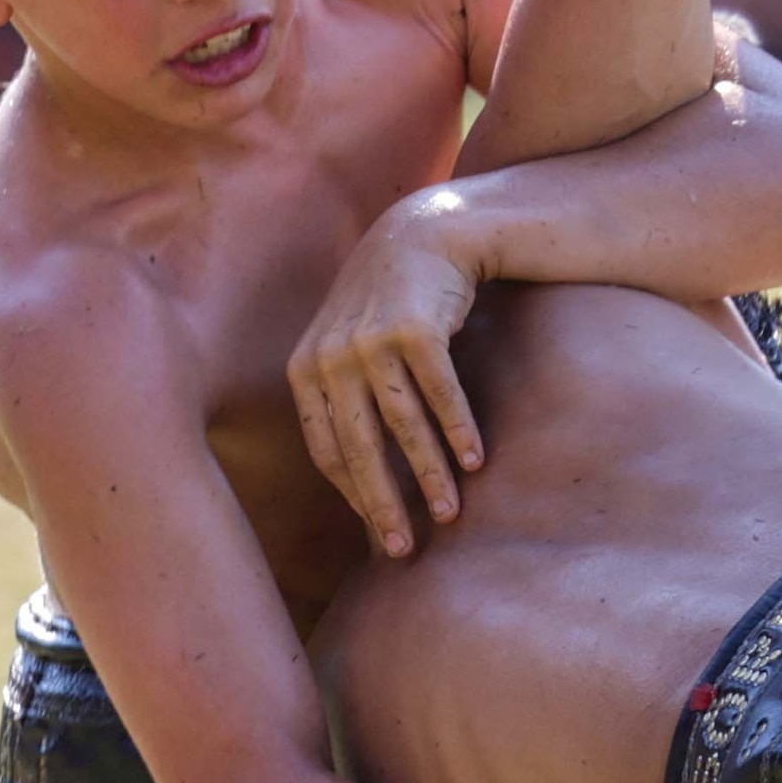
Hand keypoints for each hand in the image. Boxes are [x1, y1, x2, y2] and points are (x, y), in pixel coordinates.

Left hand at [291, 187, 490, 557]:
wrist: (420, 234)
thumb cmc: (386, 305)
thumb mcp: (345, 345)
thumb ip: (341, 398)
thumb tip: (357, 476)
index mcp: (306, 371)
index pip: (326, 451)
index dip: (352, 495)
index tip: (378, 532)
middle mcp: (331, 357)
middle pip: (359, 447)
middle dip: (383, 503)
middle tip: (403, 548)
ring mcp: (371, 341)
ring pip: (402, 425)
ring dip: (429, 474)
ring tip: (450, 511)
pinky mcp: (414, 329)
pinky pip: (439, 393)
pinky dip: (458, 430)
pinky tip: (475, 462)